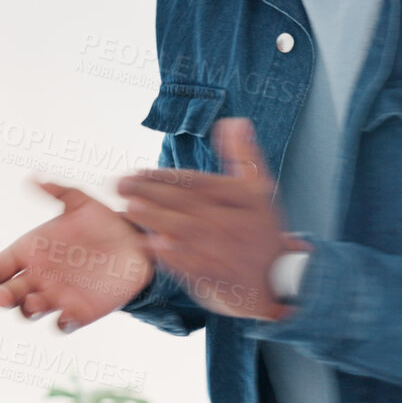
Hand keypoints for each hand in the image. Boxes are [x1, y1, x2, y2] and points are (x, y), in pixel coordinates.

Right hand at [0, 180, 152, 332]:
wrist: (135, 244)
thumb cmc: (102, 223)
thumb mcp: (81, 204)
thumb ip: (59, 192)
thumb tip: (34, 179)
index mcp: (30, 252)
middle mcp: (37, 277)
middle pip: (10, 292)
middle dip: (3, 297)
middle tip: (2, 297)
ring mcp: (55, 296)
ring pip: (31, 310)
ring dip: (29, 308)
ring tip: (34, 301)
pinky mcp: (78, 312)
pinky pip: (63, 324)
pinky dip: (61, 323)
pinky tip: (64, 317)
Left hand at [116, 118, 295, 320]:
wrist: (281, 281)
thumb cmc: (262, 231)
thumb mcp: (259, 191)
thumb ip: (243, 156)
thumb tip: (234, 121)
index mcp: (242, 198)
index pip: (198, 182)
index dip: (166, 177)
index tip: (138, 171)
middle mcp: (233, 222)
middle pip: (187, 203)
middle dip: (151, 193)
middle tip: (120, 184)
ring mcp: (226, 251)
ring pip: (187, 232)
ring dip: (157, 219)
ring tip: (128, 207)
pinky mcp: (218, 277)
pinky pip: (193, 266)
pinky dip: (172, 256)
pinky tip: (148, 245)